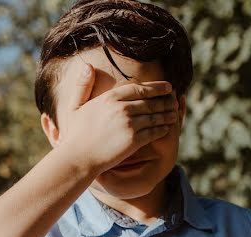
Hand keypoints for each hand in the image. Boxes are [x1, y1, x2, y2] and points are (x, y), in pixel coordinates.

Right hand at [55, 61, 178, 173]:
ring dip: (167, 114)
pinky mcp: (133, 140)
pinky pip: (153, 132)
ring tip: (175, 113)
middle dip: (165, 101)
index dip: (156, 87)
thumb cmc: (75, 134)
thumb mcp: (76, 106)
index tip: (167, 87)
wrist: (78, 157)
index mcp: (110, 97)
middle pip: (150, 101)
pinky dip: (162, 129)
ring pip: (154, 116)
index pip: (139, 88)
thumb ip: (83, 85)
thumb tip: (88, 65)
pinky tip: (167, 128)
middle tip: (175, 100)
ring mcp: (129, 124)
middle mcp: (121, 108)